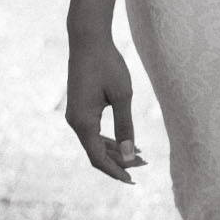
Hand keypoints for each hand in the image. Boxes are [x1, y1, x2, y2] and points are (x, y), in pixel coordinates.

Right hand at [65, 34, 144, 182]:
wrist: (88, 39)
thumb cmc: (107, 64)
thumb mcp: (122, 95)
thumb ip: (125, 126)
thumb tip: (131, 155)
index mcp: (83, 122)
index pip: (98, 158)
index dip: (115, 171)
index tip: (133, 180)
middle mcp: (75, 122)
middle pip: (96, 152)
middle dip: (120, 161)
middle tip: (145, 164)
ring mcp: (75, 115)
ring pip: (95, 142)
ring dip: (115, 150)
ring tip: (141, 155)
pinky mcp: (79, 107)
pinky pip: (93, 131)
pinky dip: (109, 139)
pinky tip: (126, 141)